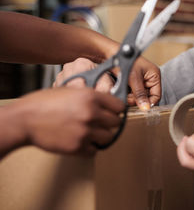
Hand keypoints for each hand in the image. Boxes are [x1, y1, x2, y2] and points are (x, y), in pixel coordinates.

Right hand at [7, 87, 124, 154]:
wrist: (25, 119)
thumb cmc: (44, 103)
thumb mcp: (71, 91)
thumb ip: (91, 97)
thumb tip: (106, 104)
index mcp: (91, 97)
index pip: (119, 106)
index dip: (115, 110)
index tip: (112, 113)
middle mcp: (91, 113)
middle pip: (116, 122)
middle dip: (109, 123)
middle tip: (100, 124)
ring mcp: (85, 131)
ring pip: (108, 137)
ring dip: (101, 137)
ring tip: (90, 133)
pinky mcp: (78, 147)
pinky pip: (94, 151)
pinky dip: (89, 148)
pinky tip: (81, 141)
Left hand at [54, 56, 161, 109]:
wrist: (111, 54)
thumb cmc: (125, 60)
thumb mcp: (133, 79)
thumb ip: (140, 94)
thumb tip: (146, 107)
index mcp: (154, 75)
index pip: (156, 96)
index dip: (149, 102)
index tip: (140, 106)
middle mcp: (149, 79)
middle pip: (147, 97)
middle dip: (137, 99)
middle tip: (128, 97)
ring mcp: (141, 81)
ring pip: (139, 96)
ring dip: (131, 97)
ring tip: (124, 90)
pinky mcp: (133, 82)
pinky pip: (133, 93)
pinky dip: (128, 93)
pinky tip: (122, 88)